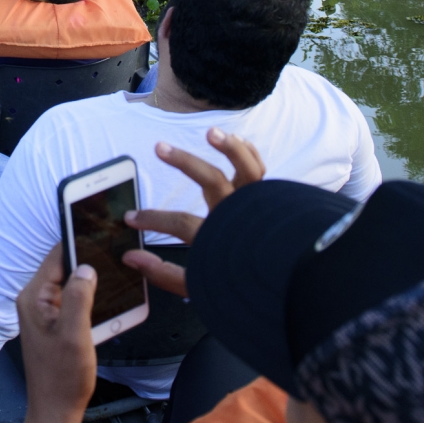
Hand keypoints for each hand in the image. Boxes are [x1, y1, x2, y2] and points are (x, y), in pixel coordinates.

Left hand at [18, 243, 97, 422]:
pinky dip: (90, 300)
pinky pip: (74, 301)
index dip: (78, 243)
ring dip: (91, 283)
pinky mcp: (54, 323)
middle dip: (88, 263)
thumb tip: (86, 267)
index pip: (56, 256)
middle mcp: (35, 301)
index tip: (100, 232)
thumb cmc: (61, 378)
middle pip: (65, 267)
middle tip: (113, 256)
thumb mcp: (74, 335)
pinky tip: (108, 303)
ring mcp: (44, 312)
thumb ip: (79, 297)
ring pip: (71, 284)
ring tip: (115, 278)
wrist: (56, 408)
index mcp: (34, 298)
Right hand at [122, 128, 264, 296]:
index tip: (131, 218)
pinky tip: (237, 139)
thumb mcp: (199, 287)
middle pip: (212, 181)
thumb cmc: (245, 289)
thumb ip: (164, 274)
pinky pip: (263, 171)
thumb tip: (131, 258)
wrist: (292, 290)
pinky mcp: (272, 199)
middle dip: (184, 162)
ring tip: (211, 131)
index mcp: (219, 238)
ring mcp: (259, 206)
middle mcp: (240, 217)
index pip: (179, 222)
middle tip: (160, 148)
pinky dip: (250, 153)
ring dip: (230, 147)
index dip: (151, 218)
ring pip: (248, 170)